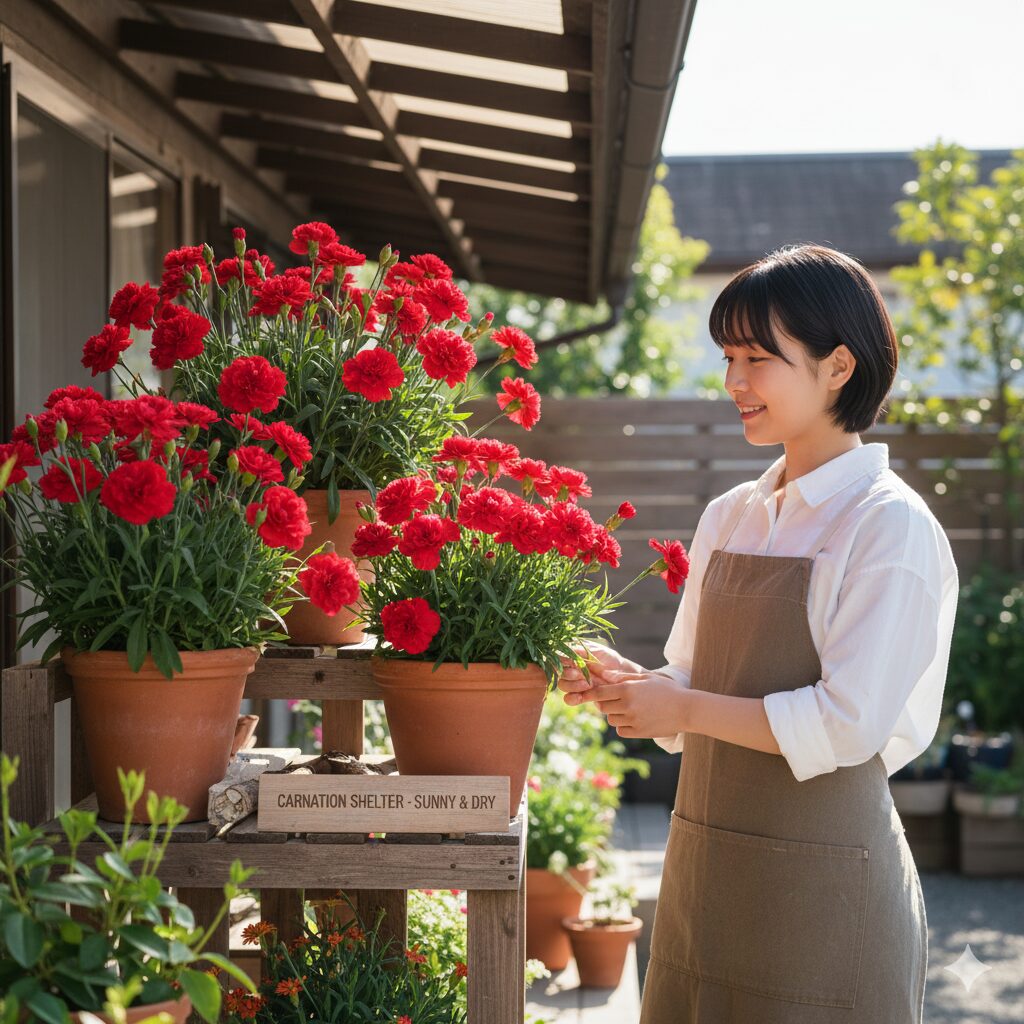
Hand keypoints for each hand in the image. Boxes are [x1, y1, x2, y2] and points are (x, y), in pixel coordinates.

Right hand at [557, 643, 642, 702]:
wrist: (626, 678)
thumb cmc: (613, 661)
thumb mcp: (598, 652)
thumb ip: (581, 650)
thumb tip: (564, 647)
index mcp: (574, 657)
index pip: (559, 658)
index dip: (561, 661)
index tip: (570, 663)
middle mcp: (573, 669)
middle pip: (559, 673)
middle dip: (568, 674)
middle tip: (579, 675)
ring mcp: (576, 683)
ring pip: (563, 685)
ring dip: (571, 686)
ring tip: (587, 685)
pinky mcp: (582, 695)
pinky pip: (569, 699)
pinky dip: (572, 699)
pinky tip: (579, 698)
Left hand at [565, 668, 690, 738]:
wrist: (687, 709)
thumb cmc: (666, 690)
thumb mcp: (645, 678)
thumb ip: (622, 677)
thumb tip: (603, 676)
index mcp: (627, 689)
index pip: (599, 693)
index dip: (590, 693)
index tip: (584, 693)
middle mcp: (627, 705)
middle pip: (603, 707)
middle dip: (606, 703)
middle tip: (616, 700)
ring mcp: (633, 720)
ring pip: (611, 720)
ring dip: (616, 715)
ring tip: (631, 709)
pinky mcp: (638, 733)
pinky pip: (621, 730)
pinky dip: (624, 726)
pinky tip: (636, 719)